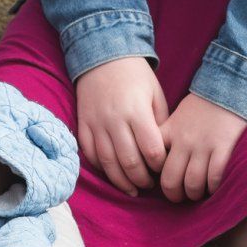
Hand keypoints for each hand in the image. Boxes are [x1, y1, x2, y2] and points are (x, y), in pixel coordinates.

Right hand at [74, 56, 168, 195]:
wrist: (102, 57)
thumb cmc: (135, 76)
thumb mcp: (156, 94)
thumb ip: (160, 123)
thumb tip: (163, 151)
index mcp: (137, 112)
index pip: (152, 151)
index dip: (160, 166)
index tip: (164, 169)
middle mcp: (115, 120)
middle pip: (130, 162)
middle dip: (142, 179)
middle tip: (149, 185)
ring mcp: (96, 124)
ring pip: (108, 163)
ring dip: (122, 181)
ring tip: (133, 189)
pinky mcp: (83, 124)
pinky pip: (90, 154)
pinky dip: (101, 168)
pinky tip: (112, 174)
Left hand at [157, 94, 246, 201]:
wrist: (228, 88)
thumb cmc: (201, 106)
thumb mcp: (176, 117)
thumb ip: (166, 136)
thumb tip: (156, 159)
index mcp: (169, 132)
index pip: (152, 160)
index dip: (153, 176)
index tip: (159, 181)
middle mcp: (184, 141)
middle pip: (170, 179)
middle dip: (173, 195)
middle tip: (179, 198)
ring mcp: (204, 145)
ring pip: (192, 183)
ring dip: (194, 194)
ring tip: (197, 194)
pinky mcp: (224, 147)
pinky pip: (215, 176)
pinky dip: (213, 187)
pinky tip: (214, 187)